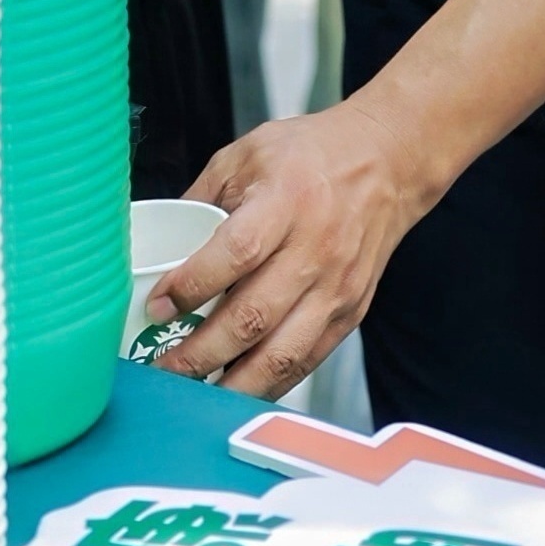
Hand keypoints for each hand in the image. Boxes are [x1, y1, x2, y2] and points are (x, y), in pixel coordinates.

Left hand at [153, 97, 437, 399]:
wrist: (387, 162)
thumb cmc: (313, 155)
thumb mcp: (247, 155)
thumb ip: (200, 198)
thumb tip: (157, 244)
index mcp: (286, 202)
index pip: (235, 254)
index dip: (192, 286)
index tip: (157, 306)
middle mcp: (315, 249)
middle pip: (253, 316)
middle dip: (199, 352)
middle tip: (162, 365)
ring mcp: (336, 287)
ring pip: (281, 353)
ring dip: (231, 381)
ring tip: (192, 391)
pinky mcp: (349, 312)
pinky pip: (306, 361)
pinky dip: (268, 383)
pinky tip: (236, 388)